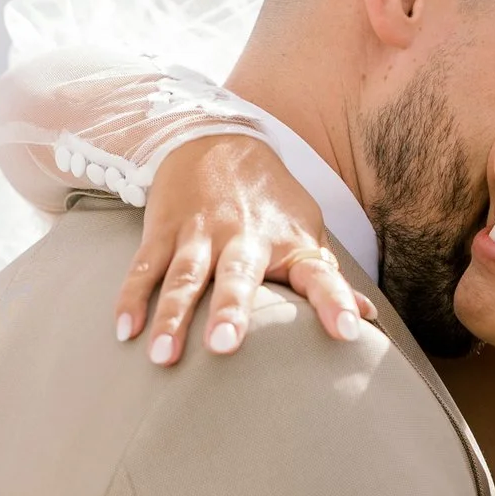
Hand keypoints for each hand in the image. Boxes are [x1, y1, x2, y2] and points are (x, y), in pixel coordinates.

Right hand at [115, 134, 374, 364]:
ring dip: (171, 315)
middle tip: (224, 347)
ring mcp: (200, 233)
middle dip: (231, 309)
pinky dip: (132, 298)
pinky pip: (144, 268)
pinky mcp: (163, 230)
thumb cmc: (268, 203)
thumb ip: (328, 279)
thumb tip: (369, 321)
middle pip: (237, 275)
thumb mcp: (305, 232)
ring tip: (162, 356)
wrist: (215, 139)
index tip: (349, 332)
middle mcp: (243, 236)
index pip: (319, 275)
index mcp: (287, 242)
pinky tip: (125, 332)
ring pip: (184, 277)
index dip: (336, 302)